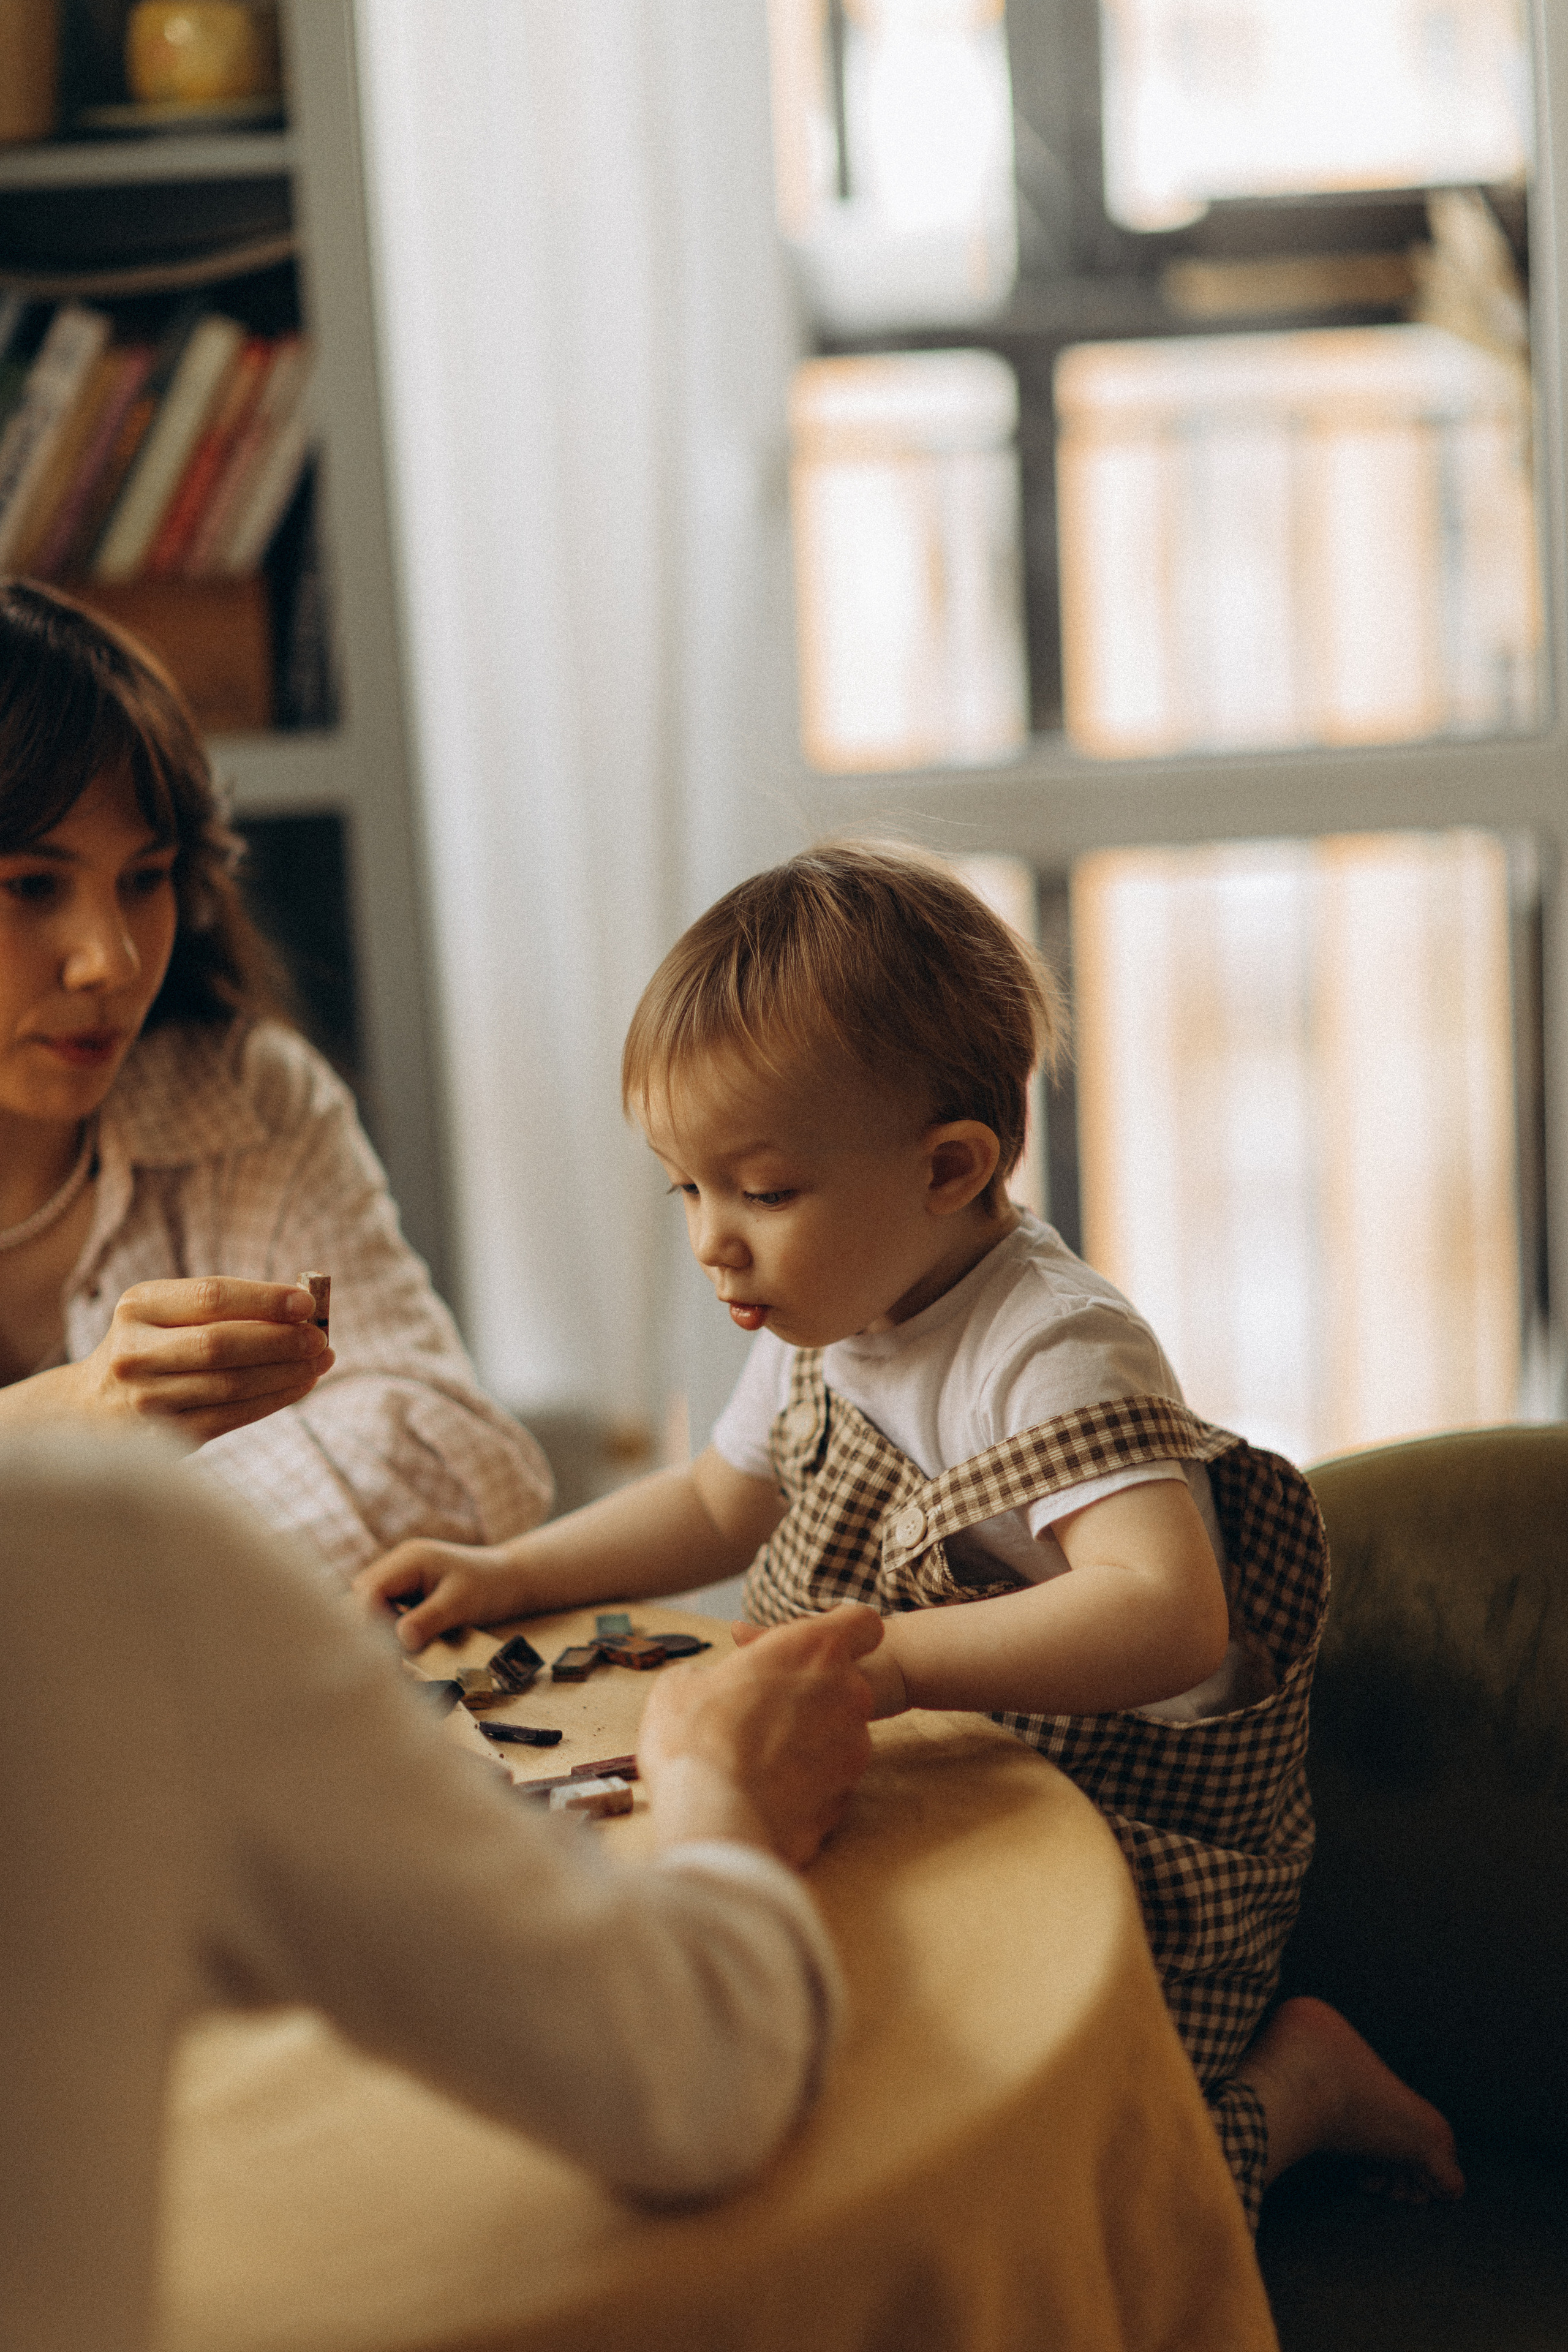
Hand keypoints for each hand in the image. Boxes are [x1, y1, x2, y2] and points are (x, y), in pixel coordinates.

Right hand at [26, 1278, 330, 1444]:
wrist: (92, 1407)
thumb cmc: (153, 1345)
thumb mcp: (169, 1312)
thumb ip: (226, 1306)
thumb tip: (302, 1308)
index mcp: (138, 1307)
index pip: (211, 1297)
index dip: (265, 1299)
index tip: (307, 1304)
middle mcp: (135, 1352)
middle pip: (222, 1344)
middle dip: (281, 1341)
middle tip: (320, 1338)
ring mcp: (147, 1399)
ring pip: (232, 1385)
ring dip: (287, 1372)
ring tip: (321, 1360)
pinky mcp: (164, 1436)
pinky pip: (232, 1417)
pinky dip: (274, 1399)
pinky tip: (300, 1384)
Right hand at [353, 1536, 534, 1644]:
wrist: (512, 1580)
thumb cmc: (491, 1587)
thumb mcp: (462, 1604)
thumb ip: (429, 1619)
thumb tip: (400, 1641)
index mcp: (410, 1559)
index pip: (369, 1590)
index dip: (366, 1621)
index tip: (377, 1652)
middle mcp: (399, 1565)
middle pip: (361, 1598)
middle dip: (366, 1628)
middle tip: (382, 1658)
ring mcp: (401, 1578)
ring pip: (370, 1607)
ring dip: (376, 1630)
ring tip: (391, 1655)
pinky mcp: (407, 1593)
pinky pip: (384, 1612)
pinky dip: (388, 1631)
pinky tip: (401, 1648)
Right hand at [638, 1604, 882, 1867]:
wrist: (714, 1822)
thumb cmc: (695, 1739)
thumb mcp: (684, 1684)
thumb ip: (719, 1673)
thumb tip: (712, 1687)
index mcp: (813, 1648)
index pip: (862, 1623)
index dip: (843, 1632)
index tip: (814, 1649)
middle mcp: (847, 1691)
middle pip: (845, 1681)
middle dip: (814, 1692)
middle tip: (764, 1710)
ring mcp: (854, 1746)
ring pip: (840, 1731)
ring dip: (811, 1737)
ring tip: (760, 1756)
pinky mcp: (848, 1794)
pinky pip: (831, 1776)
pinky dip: (809, 1779)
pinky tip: (769, 1788)